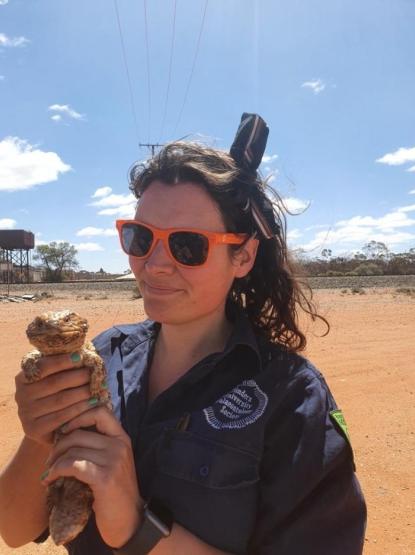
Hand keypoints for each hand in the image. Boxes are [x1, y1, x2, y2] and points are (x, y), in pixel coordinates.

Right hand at [15, 353, 95, 445]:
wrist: (50, 427)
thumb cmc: (56, 395)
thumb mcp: (55, 378)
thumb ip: (64, 366)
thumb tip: (85, 351)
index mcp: (24, 377)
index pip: (43, 366)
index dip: (62, 360)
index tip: (81, 356)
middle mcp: (21, 395)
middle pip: (54, 383)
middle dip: (77, 376)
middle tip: (94, 373)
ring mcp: (25, 413)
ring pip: (60, 400)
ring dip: (82, 392)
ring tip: (98, 387)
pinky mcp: (34, 429)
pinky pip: (61, 416)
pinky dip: (80, 408)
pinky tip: (93, 403)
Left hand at [41, 405, 143, 548]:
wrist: (128, 520)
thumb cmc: (114, 491)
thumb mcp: (111, 462)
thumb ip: (97, 445)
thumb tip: (67, 431)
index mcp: (122, 437)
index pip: (100, 411)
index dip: (78, 415)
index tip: (64, 430)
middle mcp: (120, 445)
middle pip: (79, 433)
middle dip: (58, 445)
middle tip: (50, 460)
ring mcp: (114, 460)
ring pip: (73, 449)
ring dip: (54, 461)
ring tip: (49, 472)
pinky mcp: (104, 477)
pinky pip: (72, 465)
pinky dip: (56, 471)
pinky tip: (50, 479)